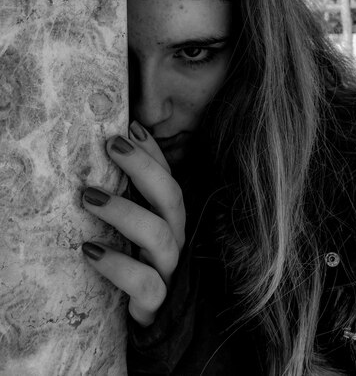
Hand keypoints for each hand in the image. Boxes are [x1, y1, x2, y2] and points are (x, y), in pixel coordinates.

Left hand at [81, 121, 185, 325]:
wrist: (148, 320)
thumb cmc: (135, 266)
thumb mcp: (133, 230)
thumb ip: (128, 199)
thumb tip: (106, 154)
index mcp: (170, 220)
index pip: (169, 178)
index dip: (153, 152)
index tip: (130, 126)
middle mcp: (175, 239)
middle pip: (172, 198)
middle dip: (144, 167)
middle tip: (112, 145)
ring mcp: (169, 270)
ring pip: (160, 235)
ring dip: (124, 211)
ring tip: (88, 196)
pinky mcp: (156, 301)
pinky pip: (144, 282)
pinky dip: (117, 265)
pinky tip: (89, 250)